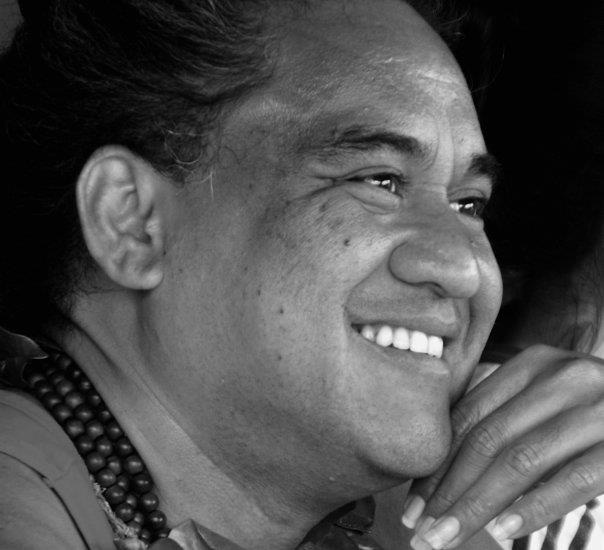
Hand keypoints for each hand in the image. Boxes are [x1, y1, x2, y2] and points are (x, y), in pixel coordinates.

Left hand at [401, 344, 603, 548]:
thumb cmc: (593, 412)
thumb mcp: (547, 401)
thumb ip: (505, 419)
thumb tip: (443, 470)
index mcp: (532, 364)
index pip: (468, 417)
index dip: (437, 463)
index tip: (412, 503)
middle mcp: (562, 376)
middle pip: (487, 440)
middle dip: (447, 491)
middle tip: (421, 530)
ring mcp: (597, 406)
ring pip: (520, 461)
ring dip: (477, 506)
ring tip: (447, 538)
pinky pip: (573, 480)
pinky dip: (533, 508)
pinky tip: (502, 533)